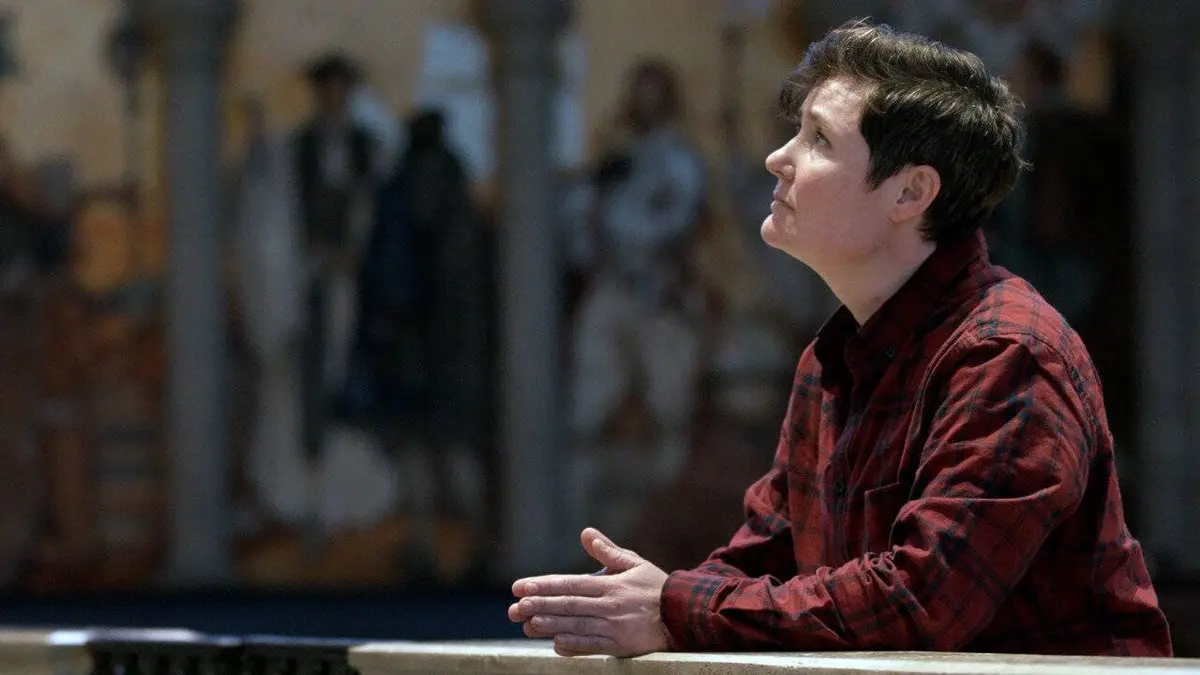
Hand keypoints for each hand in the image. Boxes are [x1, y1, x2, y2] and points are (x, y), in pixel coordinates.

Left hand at [508, 528, 669, 657]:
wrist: (684, 614)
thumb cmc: (656, 587)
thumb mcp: (634, 563)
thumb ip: (608, 552)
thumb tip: (586, 533)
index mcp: (610, 584)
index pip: (570, 583)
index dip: (543, 585)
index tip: (520, 587)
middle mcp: (609, 605)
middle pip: (568, 605)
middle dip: (539, 605)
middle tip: (514, 608)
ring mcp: (614, 627)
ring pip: (576, 626)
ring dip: (550, 625)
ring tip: (527, 623)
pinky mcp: (620, 646)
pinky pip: (593, 646)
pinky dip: (573, 646)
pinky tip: (555, 644)